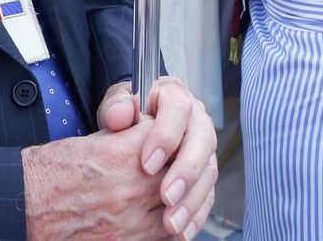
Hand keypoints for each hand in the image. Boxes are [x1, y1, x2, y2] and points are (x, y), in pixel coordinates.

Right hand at [24, 122, 181, 239]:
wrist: (25, 207)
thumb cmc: (51, 173)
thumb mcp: (90, 140)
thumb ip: (126, 136)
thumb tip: (150, 131)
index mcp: (122, 155)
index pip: (169, 140)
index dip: (167, 139)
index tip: (163, 141)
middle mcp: (130, 189)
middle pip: (178, 174)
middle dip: (176, 168)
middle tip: (170, 165)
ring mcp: (130, 222)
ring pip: (177, 209)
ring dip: (177, 200)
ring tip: (167, 193)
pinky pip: (162, 237)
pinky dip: (166, 226)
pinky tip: (158, 217)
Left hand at [96, 77, 216, 237]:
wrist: (132, 127)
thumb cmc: (125, 114)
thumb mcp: (115, 105)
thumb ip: (116, 108)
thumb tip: (120, 115)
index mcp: (175, 96)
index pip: (179, 109)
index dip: (166, 136)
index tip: (147, 163)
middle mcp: (196, 120)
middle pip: (202, 142)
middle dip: (185, 172)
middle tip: (166, 196)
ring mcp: (203, 148)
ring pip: (208, 172)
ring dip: (192, 200)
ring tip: (172, 222)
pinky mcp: (204, 174)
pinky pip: (207, 194)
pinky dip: (196, 215)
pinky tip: (182, 231)